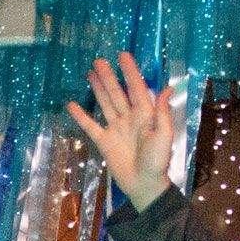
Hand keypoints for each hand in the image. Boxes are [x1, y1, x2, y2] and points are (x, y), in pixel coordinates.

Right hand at [64, 54, 182, 210]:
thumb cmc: (157, 161)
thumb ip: (162, 112)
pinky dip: (81, 116)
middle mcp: (129, 118)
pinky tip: (71, 105)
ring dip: (98, 88)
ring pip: (105, 104)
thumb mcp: (164, 135)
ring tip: (90, 73)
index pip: (136, 88)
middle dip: (109, 76)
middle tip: (99, 61)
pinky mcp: (104, 141)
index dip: (130, 72)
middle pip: (117, 93)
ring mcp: (115, 129)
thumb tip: (168, 88)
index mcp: (145, 115)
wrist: (144, 184)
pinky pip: (90, 126)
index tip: (123, 55)